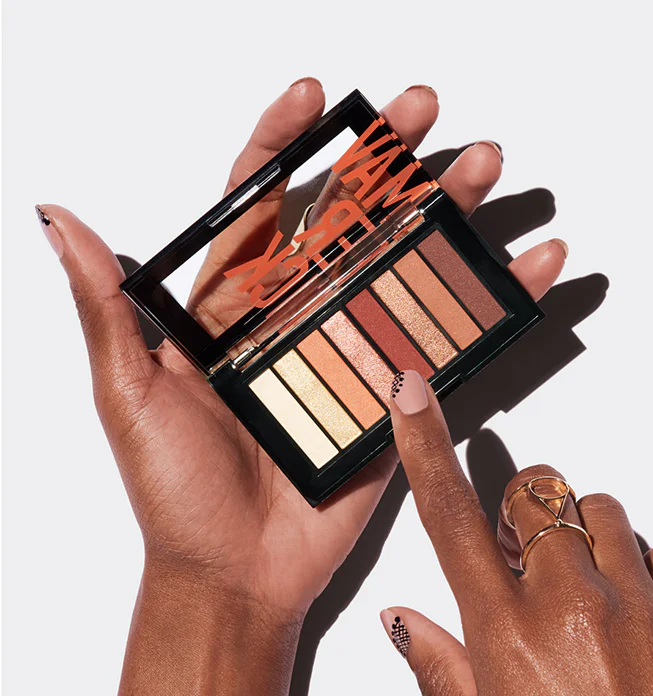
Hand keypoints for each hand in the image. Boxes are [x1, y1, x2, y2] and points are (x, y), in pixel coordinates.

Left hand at [37, 80, 568, 622]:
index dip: (284, 145)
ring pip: (404, 268)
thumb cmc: (174, 494)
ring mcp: (351, 355)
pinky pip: (444, 340)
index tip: (316, 97)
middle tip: (423, 111)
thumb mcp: (129, 397)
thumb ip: (107, 311)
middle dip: (387, 159)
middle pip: (349, 220)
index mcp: (232, 309)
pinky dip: (491, 304)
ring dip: (449, 215)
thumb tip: (61, 221)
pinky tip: (527, 265)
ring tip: (484, 170)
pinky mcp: (393, 397)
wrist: (237, 575)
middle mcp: (296, 320)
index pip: (259, 206)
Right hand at [380, 373, 652, 695]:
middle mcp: (571, 606)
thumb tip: (404, 616)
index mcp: (504, 634)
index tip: (414, 394)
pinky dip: (646, 575)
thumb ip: (438, 665)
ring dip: (588, 542)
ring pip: (605, 513)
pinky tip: (640, 626)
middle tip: (533, 565)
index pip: (450, 516)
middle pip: (540, 496)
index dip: (426, 445)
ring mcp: (642, 608)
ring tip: (592, 602)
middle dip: (529, 516)